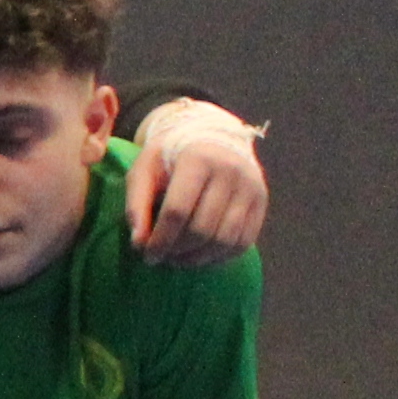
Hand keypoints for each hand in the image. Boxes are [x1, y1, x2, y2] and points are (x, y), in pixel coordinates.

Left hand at [120, 99, 266, 260]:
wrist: (209, 137)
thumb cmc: (170, 158)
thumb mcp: (144, 170)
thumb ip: (136, 204)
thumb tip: (138, 243)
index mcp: (198, 159)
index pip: (177, 211)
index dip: (160, 240)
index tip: (147, 255)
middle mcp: (230, 171)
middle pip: (202, 229)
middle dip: (177, 251)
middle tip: (162, 258)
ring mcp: (250, 187)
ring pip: (225, 240)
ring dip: (198, 258)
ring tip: (178, 260)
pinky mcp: (261, 201)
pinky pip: (244, 241)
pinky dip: (220, 257)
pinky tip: (200, 257)